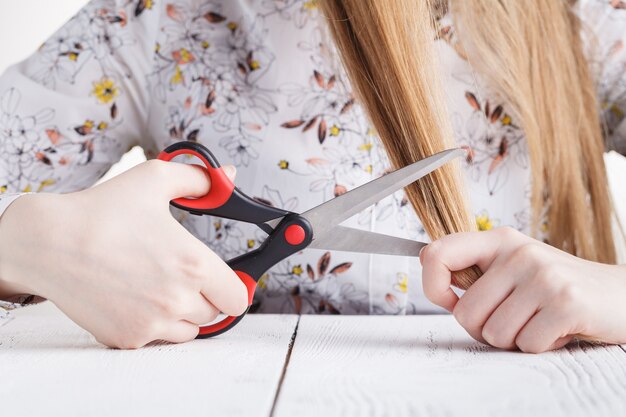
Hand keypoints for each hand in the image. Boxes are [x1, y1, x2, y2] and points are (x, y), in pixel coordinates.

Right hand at [0, 160, 247, 348]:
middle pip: (214, 313)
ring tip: (155, 285)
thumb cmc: (101, 211)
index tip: (223, 280)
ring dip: (182, 314)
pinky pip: (156, 339)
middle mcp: (177, 299)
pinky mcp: (127, 338)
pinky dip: (152, 323)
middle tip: (179, 274)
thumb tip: (228, 175)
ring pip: (189, 330)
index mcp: (193, 264)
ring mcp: (151, 323)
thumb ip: (200, 179)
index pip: (238, 298)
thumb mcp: (154, 179)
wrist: (49, 243)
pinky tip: (133, 297)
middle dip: (204, 295)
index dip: (233, 287)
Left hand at [420, 227, 625, 352]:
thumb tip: (429, 268)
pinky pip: (525, 344)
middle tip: (512, 320)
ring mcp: (543, 276)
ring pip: (493, 333)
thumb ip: (475, 270)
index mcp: (499, 240)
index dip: (432, 285)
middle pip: (464, 313)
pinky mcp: (566, 303)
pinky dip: (539, 346)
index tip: (448, 300)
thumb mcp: (514, 268)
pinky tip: (556, 328)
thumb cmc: (556, 287)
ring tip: (537, 321)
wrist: (619, 296)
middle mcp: (519, 253)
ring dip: (513, 339)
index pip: (438, 253)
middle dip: (484, 329)